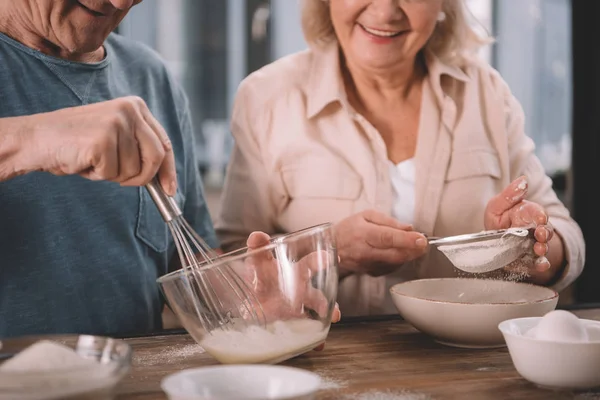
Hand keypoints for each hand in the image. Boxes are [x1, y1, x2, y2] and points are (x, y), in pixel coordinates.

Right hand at [24, 96, 176, 194]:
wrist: (38, 138)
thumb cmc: (77, 142)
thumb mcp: (116, 138)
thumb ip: (140, 149)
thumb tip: (165, 180)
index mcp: (136, 106)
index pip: (164, 142)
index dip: (169, 169)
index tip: (170, 189)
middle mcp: (130, 110)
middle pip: (156, 158)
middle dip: (142, 177)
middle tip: (123, 180)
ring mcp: (116, 123)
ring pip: (133, 170)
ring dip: (113, 175)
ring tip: (94, 160)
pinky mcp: (102, 140)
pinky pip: (111, 173)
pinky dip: (97, 175)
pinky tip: (84, 160)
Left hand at [246, 231, 339, 350]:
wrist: (253, 298)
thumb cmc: (260, 276)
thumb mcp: (257, 261)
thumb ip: (257, 247)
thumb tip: (257, 235)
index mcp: (295, 273)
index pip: (310, 264)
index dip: (319, 260)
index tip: (330, 258)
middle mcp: (302, 292)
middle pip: (317, 296)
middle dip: (325, 303)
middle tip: (335, 311)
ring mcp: (298, 310)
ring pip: (315, 317)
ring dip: (322, 323)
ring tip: (328, 328)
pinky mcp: (292, 326)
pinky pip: (305, 335)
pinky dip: (313, 340)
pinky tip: (318, 344)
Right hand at [334, 210, 427, 277]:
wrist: (329, 248)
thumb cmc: (347, 229)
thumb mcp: (365, 216)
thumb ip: (388, 220)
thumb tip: (408, 228)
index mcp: (364, 233)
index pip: (388, 237)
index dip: (406, 239)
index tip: (421, 239)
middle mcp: (366, 251)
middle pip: (395, 254)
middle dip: (414, 250)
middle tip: (423, 244)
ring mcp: (368, 264)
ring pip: (395, 263)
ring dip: (408, 255)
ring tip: (412, 245)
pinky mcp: (370, 272)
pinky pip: (390, 268)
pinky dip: (398, 261)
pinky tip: (398, 253)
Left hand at [484, 176, 555, 277]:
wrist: (491, 243)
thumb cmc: (497, 221)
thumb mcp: (497, 206)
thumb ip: (509, 195)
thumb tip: (523, 180)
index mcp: (527, 213)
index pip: (537, 212)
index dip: (540, 215)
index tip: (541, 218)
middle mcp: (533, 229)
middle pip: (545, 230)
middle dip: (545, 232)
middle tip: (540, 235)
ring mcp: (533, 245)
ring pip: (543, 246)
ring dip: (543, 248)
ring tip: (539, 250)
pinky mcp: (529, 259)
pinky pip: (538, 262)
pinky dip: (542, 265)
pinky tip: (541, 266)